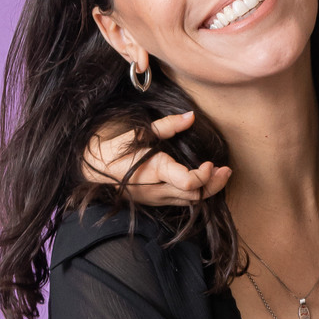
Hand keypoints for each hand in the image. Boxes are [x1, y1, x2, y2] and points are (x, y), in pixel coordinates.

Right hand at [82, 110, 231, 205]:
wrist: (93, 170)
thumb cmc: (114, 149)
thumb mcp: (138, 133)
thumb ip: (167, 126)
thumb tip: (190, 116)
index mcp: (154, 171)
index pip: (187, 182)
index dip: (204, 176)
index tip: (209, 163)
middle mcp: (157, 189)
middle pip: (195, 195)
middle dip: (214, 184)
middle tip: (225, 169)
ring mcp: (157, 199)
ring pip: (191, 202)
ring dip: (209, 190)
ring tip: (220, 175)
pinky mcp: (156, 202)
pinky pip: (182, 202)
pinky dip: (197, 193)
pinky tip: (204, 182)